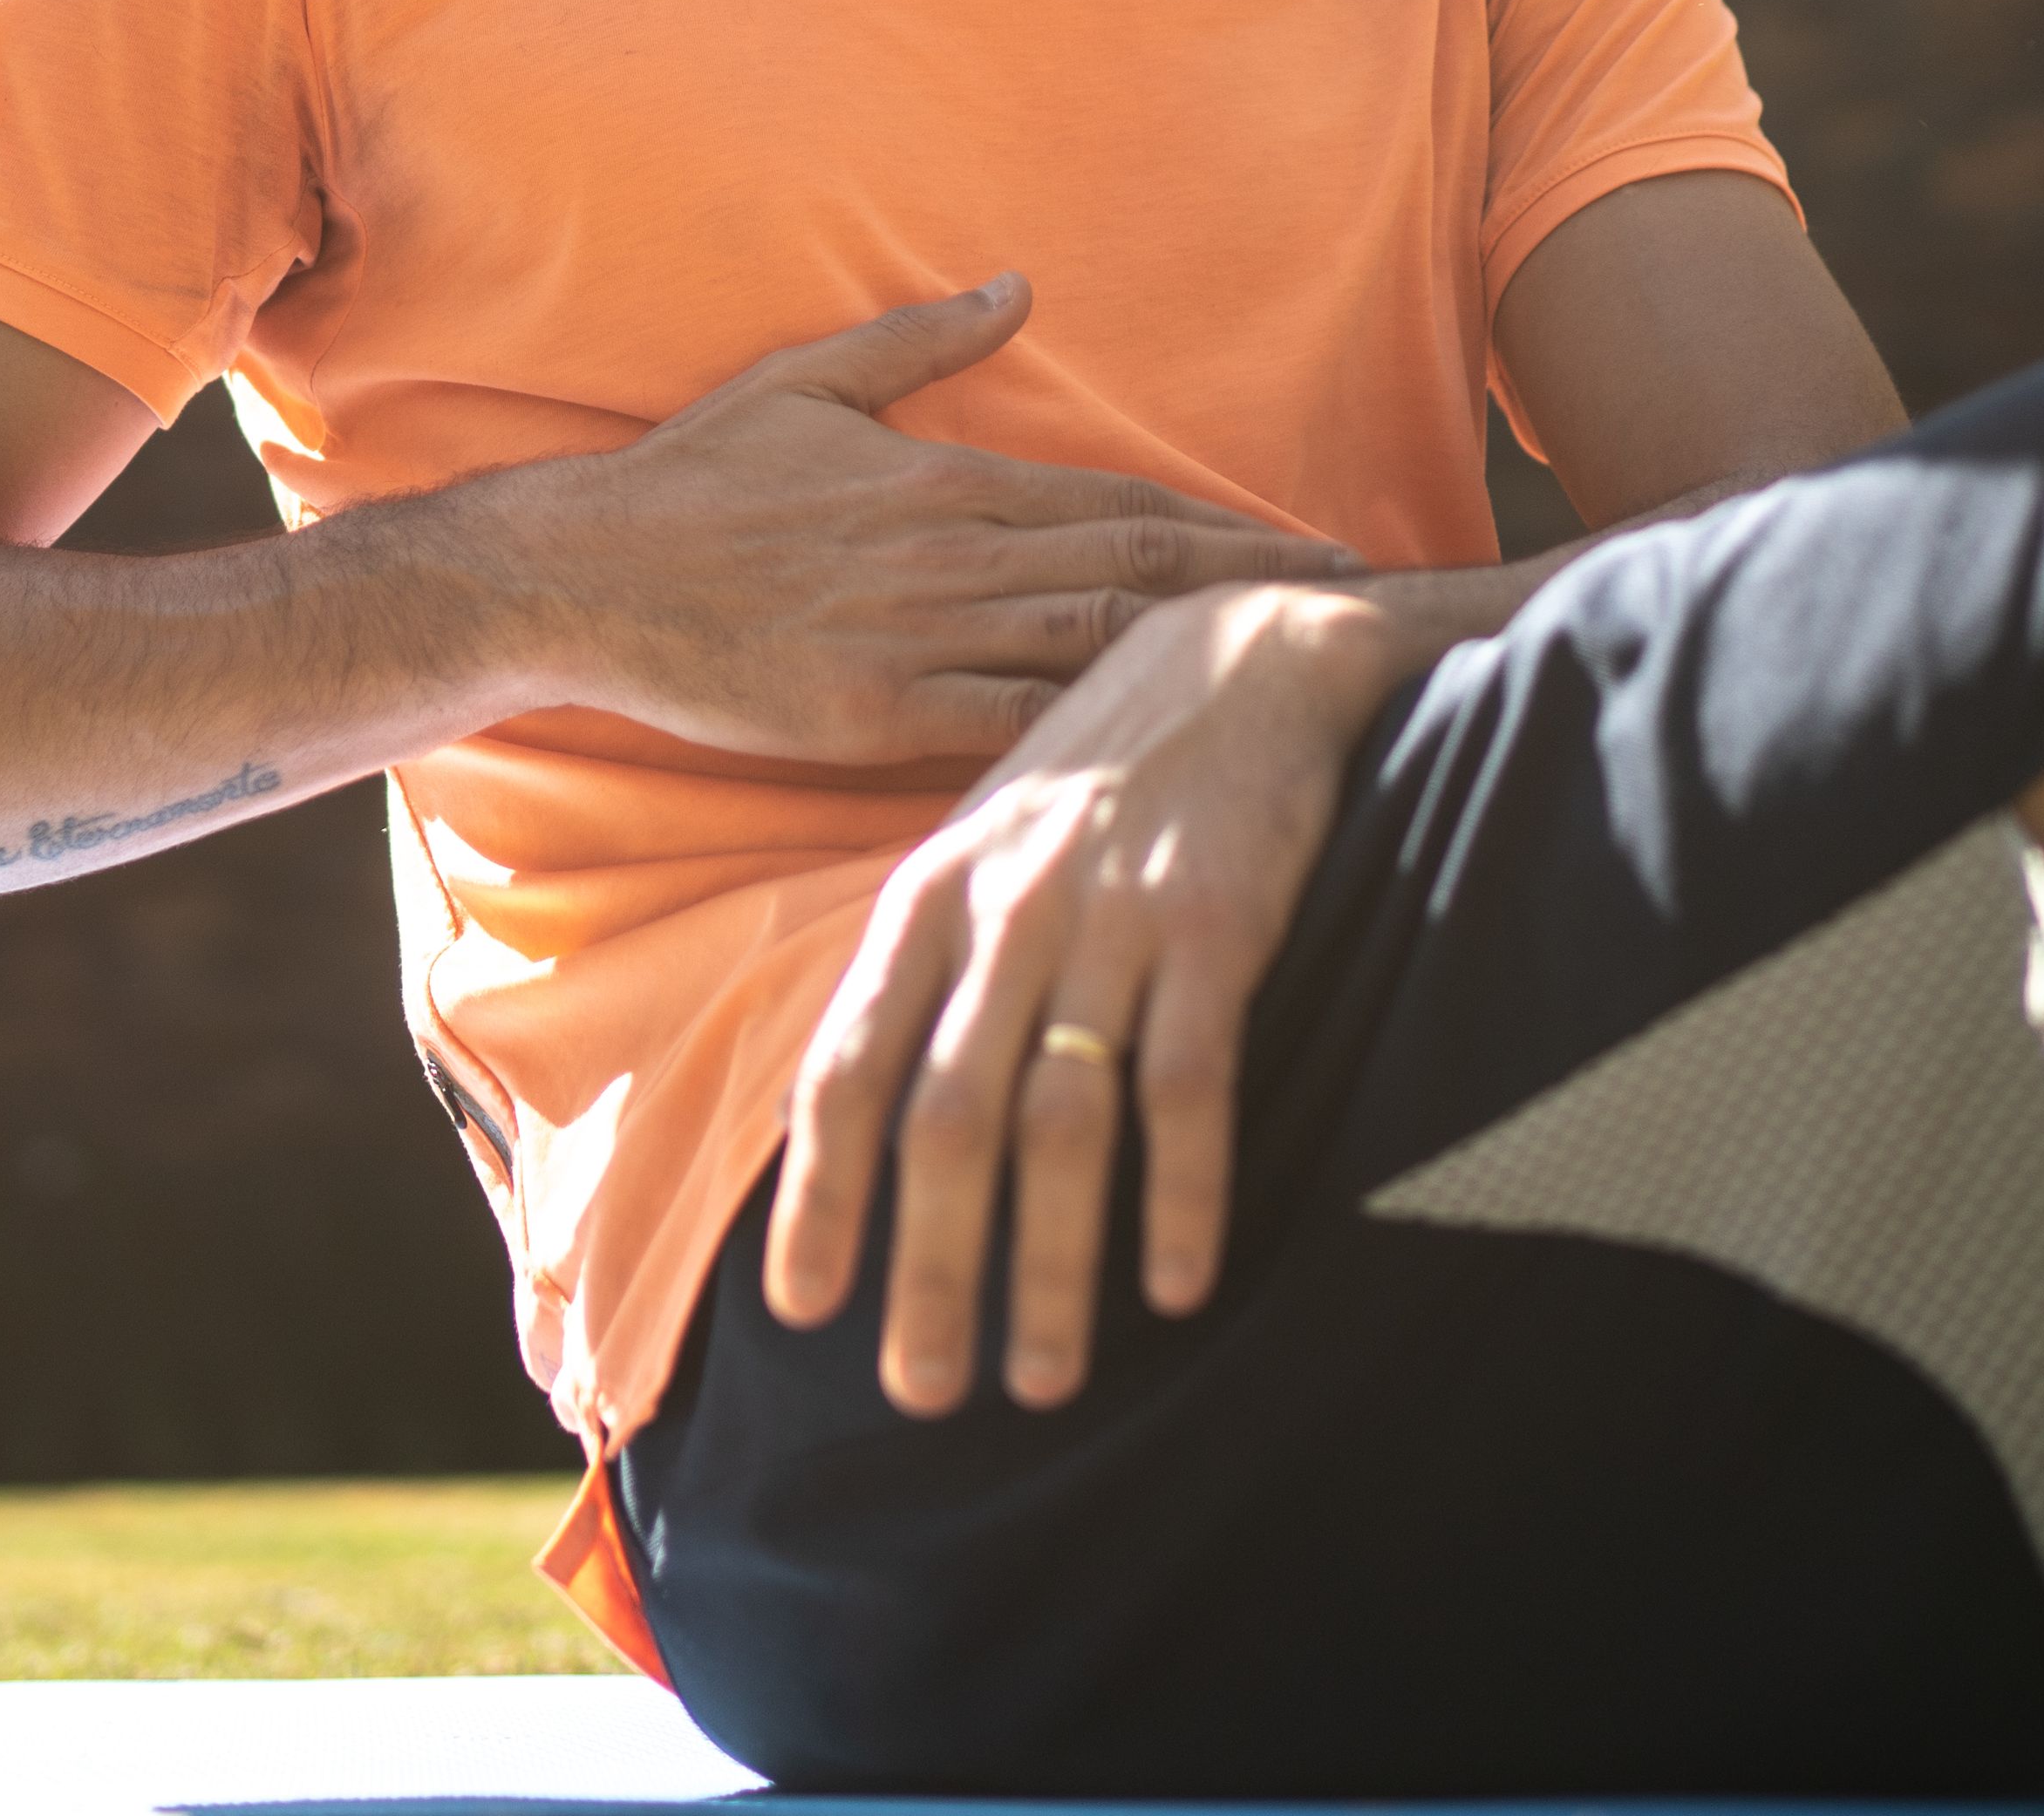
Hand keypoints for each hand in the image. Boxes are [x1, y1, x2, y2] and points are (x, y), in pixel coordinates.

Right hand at [510, 279, 1354, 764]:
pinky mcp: (874, 714)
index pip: (1121, 507)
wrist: (583, 571)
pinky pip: (1006, 731)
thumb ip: (919, 338)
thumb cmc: (690, 480)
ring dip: (1204, 665)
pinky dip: (1093, 743)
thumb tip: (1015, 283)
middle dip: (1260, 593)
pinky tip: (1167, 763)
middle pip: (1138, 576)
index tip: (1316, 549)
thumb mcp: (805, 381)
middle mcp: (949, 554)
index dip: (1229, 529)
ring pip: (1091, 648)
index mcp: (945, 479)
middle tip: (1365, 614)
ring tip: (1297, 683)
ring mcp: (916, 636)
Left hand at [760, 568, 1528, 1412]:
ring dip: (1050, 1265)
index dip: (820, 1195)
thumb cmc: (1096, 775)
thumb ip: (929, 971)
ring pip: (1062, 1121)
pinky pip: (1190, 1082)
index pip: (847, 1066)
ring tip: (1041, 1382)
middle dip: (929, 1268)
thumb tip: (859, 1114)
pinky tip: (1180, 1286)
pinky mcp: (1217, 924)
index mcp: (928, 897)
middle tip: (921, 1394)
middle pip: (945, 1120)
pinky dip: (1180, 1193)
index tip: (802, 1312)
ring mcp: (1111, 918)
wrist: (1240, 649)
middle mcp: (1004, 913)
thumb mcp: (983, 848)